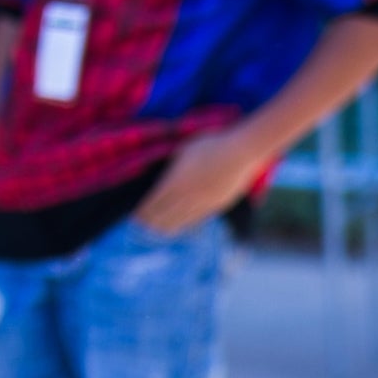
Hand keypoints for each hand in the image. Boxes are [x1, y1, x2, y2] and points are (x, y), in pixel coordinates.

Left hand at [133, 127, 269, 235]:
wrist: (241, 154)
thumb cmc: (212, 145)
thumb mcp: (186, 150)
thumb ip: (175, 165)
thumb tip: (167, 175)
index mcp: (177, 179)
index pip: (156, 200)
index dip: (145, 210)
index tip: (136, 217)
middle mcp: (188, 194)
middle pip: (166, 212)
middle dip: (153, 221)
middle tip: (143, 228)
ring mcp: (203, 201)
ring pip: (182, 218)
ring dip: (168, 226)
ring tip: (159, 232)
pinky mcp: (217, 205)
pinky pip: (198, 218)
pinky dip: (187, 224)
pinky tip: (183, 227)